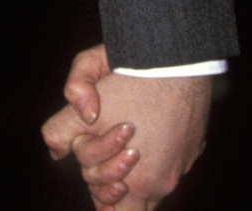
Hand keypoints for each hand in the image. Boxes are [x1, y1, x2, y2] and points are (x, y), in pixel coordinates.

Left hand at [43, 44, 212, 209]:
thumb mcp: (81, 101)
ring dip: (140, 176)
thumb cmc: (128, 74)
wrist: (177, 55)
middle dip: (114, 184)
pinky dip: (161, 157)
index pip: (108, 208)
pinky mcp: (195, 149)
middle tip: (111, 153)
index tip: (96, 173)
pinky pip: (173, 167)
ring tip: (130, 146)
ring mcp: (181, 166)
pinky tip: (152, 131)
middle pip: (133, 206)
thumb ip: (60, 128)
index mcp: (132, 179)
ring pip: (155, 190)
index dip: (97, 189)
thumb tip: (57, 152)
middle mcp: (161, 181)